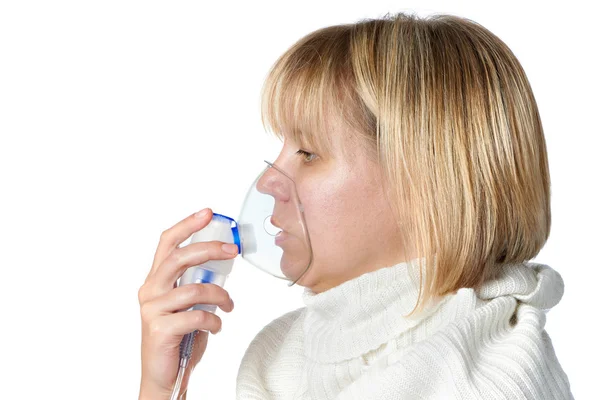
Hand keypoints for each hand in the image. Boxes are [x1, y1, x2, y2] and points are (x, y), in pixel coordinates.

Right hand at [138, 208, 236, 399]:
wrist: (165, 377)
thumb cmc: (178, 338)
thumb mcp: (187, 304)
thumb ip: (196, 282)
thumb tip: (223, 261)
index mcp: (156, 280)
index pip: (167, 243)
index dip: (187, 224)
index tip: (208, 212)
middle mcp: (150, 290)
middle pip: (179, 257)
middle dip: (209, 249)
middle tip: (233, 249)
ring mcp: (152, 310)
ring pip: (195, 289)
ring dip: (220, 296)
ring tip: (228, 307)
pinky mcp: (160, 329)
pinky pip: (197, 315)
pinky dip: (214, 320)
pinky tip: (215, 327)